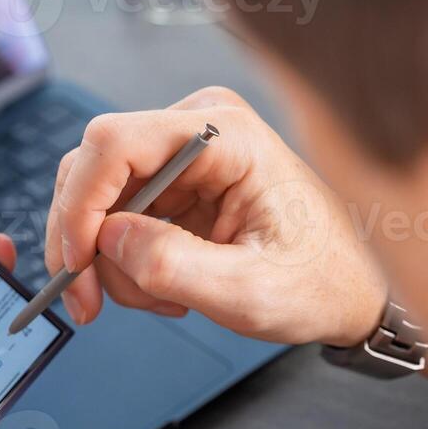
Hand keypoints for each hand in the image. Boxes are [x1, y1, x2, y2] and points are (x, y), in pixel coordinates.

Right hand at [46, 87, 385, 346]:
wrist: (352, 287)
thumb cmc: (321, 281)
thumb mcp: (249, 291)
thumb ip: (174, 266)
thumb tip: (105, 242)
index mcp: (226, 133)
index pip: (115, 143)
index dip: (79, 205)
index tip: (75, 265)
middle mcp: (197, 126)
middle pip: (93, 170)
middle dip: (86, 243)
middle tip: (91, 303)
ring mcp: (182, 152)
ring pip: (96, 199)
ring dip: (109, 260)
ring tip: (160, 298)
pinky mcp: (172, 180)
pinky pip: (115, 216)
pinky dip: (123, 260)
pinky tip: (165, 286)